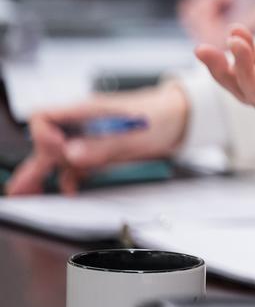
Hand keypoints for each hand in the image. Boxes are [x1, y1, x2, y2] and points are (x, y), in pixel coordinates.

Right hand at [4, 82, 189, 195]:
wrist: (182, 118)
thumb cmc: (160, 115)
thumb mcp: (134, 133)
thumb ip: (102, 145)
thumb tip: (71, 155)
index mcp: (87, 112)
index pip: (46, 118)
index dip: (44, 136)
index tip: (56, 152)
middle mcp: (84, 125)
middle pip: (47, 142)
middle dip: (34, 164)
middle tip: (19, 190)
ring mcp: (91, 139)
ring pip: (58, 157)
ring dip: (43, 175)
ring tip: (28, 194)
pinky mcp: (100, 152)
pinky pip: (77, 166)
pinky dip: (69, 179)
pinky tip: (67, 191)